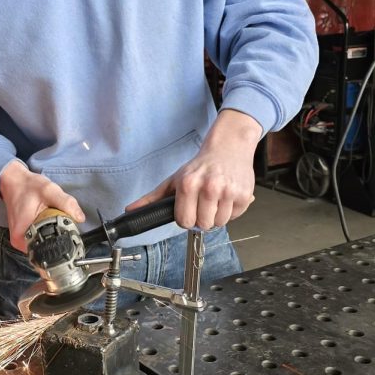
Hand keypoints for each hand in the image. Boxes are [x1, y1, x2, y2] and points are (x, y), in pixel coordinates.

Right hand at [0, 161, 84, 251]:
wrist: (13, 181)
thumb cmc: (27, 186)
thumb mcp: (49, 191)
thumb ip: (66, 203)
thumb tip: (80, 218)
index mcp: (22, 235)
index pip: (47, 248)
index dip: (62, 242)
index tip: (70, 234)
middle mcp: (19, 241)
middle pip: (46, 247)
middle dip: (58, 237)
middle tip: (63, 222)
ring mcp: (20, 240)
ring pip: (43, 243)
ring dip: (52, 234)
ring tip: (55, 220)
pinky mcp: (23, 236)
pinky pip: (39, 238)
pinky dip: (46, 231)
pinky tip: (49, 221)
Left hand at [126, 110, 261, 229]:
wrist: (228, 148)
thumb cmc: (200, 166)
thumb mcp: (174, 180)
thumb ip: (152, 198)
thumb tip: (130, 211)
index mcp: (188, 184)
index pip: (184, 221)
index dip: (185, 218)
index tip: (189, 209)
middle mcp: (209, 187)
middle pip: (202, 225)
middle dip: (201, 218)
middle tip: (203, 204)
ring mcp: (228, 191)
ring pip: (219, 223)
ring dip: (217, 216)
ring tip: (215, 199)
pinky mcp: (245, 195)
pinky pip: (235, 217)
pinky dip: (231, 211)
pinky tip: (227, 197)